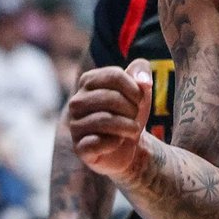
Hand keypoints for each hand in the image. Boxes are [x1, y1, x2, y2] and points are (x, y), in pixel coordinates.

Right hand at [68, 60, 152, 179]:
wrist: (129, 143)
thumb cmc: (130, 110)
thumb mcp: (140, 87)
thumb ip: (142, 70)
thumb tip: (143, 81)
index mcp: (88, 81)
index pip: (114, 76)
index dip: (135, 89)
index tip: (139, 99)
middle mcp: (76, 102)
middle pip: (110, 98)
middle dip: (132, 108)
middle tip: (135, 116)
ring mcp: (75, 125)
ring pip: (104, 120)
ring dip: (128, 126)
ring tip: (132, 129)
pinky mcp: (79, 148)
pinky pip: (97, 143)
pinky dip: (114, 142)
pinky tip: (117, 142)